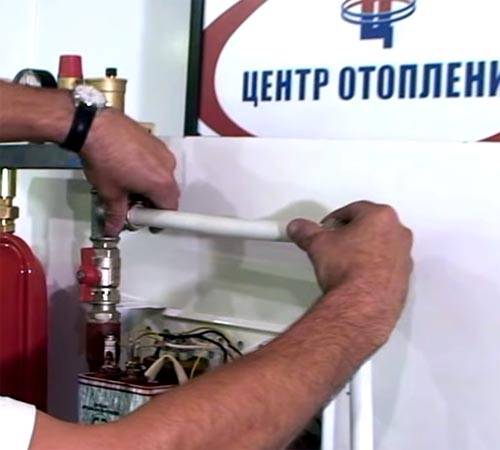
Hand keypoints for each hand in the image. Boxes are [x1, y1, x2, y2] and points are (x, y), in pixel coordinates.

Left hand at [80, 108, 178, 235]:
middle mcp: (166, 166)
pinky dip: (146, 171)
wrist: (93, 126)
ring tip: (127, 186)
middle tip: (134, 207)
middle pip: (167, 194)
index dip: (158, 220)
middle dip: (151, 203)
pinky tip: (127, 170)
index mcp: (161, 183)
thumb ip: (116, 214)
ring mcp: (162, 152)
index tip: (150, 222)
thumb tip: (115, 224)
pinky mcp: (154, 142)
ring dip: (149, 186)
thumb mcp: (109, 192)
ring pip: (162, 178)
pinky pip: (157, 162)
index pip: (169, 210)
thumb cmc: (103, 152)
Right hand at [287, 201, 412, 347]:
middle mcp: (398, 233)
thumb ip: (307, 231)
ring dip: (363, 251)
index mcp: (380, 216)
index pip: (353, 209)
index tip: (326, 228)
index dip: (335, 219)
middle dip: (351, 233)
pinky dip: (373, 268)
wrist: (362, 302)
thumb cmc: (350, 271)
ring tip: (344, 262)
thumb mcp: (317, 244)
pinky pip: (386, 266)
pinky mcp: (403, 277)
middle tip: (334, 243)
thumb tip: (300, 228)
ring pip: (381, 246)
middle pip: (370, 226)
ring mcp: (404, 256)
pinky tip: (355, 277)